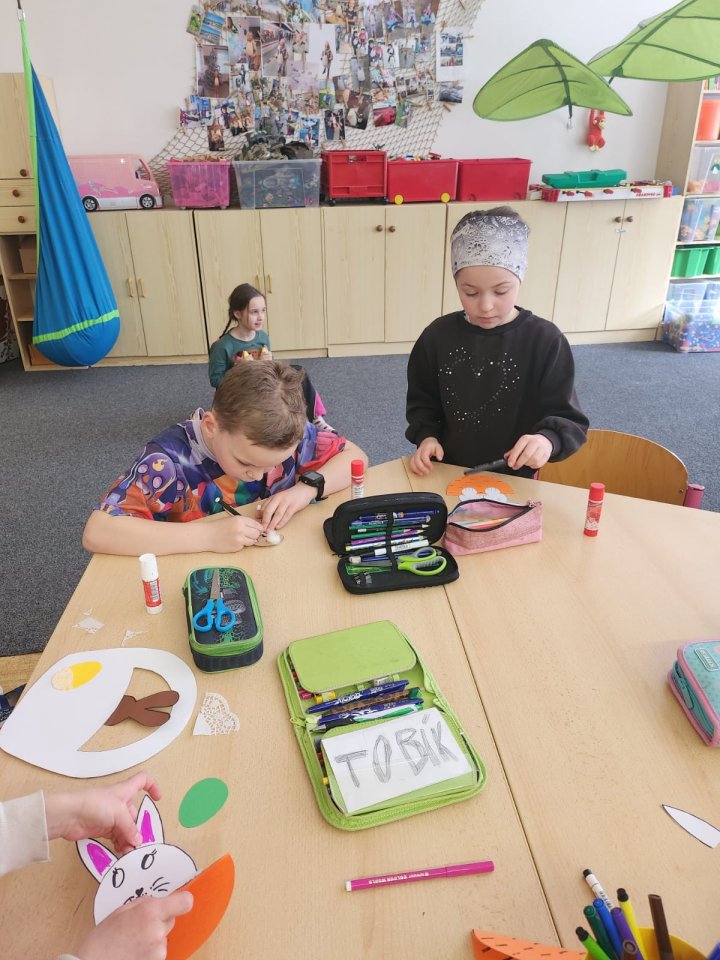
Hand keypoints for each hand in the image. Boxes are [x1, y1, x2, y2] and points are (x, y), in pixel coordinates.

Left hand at [44, 772, 159, 855]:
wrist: (69, 816)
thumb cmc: (94, 805)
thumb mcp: (118, 813)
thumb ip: (130, 828)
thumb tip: (138, 841)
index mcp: (125, 791)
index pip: (142, 781)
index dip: (152, 786)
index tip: (157, 799)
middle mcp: (119, 803)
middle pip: (135, 814)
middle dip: (138, 828)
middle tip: (139, 843)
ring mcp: (110, 816)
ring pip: (126, 828)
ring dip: (129, 839)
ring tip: (129, 852)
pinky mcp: (101, 829)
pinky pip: (116, 837)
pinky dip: (120, 844)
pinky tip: (120, 851)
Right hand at [75, 890, 192, 959]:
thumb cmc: (101, 941)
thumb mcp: (120, 912)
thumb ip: (143, 903)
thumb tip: (157, 901)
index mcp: (149, 912)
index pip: (184, 902)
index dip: (181, 901)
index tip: (176, 903)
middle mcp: (157, 931)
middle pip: (170, 921)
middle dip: (158, 922)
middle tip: (137, 928)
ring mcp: (158, 951)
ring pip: (162, 938)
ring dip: (152, 939)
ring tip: (131, 944)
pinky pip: (157, 953)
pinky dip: (148, 953)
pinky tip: (132, 953)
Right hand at [207, 513, 263, 551]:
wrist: (207, 535)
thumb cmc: (218, 526)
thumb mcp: (232, 519)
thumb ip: (244, 522)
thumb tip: (258, 528)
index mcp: (240, 520)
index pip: (257, 525)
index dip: (259, 528)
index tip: (260, 530)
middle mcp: (241, 529)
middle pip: (257, 534)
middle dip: (255, 534)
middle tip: (250, 535)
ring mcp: (239, 539)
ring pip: (252, 541)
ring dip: (249, 540)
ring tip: (241, 538)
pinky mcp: (236, 548)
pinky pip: (244, 547)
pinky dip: (241, 545)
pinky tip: (233, 542)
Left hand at [257, 482, 314, 529]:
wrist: (303, 490)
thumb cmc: (289, 496)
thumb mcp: (277, 499)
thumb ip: (269, 505)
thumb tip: (258, 515)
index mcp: (273, 498)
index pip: (264, 507)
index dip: (259, 517)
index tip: (257, 524)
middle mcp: (278, 499)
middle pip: (269, 511)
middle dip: (265, 521)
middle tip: (262, 529)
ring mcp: (286, 502)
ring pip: (278, 514)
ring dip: (272, 523)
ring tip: (269, 530)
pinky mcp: (294, 506)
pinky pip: (287, 515)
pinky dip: (282, 522)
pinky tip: (278, 527)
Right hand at [408, 438, 443, 476]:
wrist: (427, 442)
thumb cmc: (433, 446)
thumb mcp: (438, 447)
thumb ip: (440, 452)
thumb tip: (439, 458)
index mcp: (425, 448)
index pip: (424, 456)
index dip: (427, 463)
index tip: (431, 467)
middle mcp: (419, 452)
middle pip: (417, 460)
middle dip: (421, 468)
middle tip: (427, 472)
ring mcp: (415, 455)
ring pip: (412, 462)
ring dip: (416, 469)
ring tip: (422, 474)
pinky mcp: (414, 458)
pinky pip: (411, 464)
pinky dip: (414, 469)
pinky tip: (419, 473)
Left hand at [505, 434, 552, 470]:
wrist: (544, 441)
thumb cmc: (530, 443)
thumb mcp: (521, 444)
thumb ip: (513, 451)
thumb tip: (506, 457)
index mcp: (526, 439)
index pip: (518, 448)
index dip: (513, 457)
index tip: (510, 464)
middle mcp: (535, 442)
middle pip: (526, 454)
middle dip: (519, 463)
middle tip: (515, 466)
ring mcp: (542, 448)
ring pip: (534, 460)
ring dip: (527, 464)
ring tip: (524, 463)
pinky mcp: (546, 455)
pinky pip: (539, 464)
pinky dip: (533, 466)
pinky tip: (531, 463)